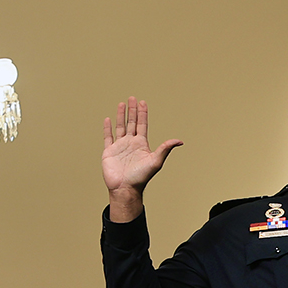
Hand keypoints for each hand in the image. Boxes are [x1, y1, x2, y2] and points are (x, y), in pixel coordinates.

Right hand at [102, 96, 181, 222]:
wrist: (125, 188)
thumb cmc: (141, 177)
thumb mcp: (156, 161)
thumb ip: (165, 148)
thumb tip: (180, 141)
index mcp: (141, 144)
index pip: (142, 124)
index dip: (142, 113)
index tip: (142, 102)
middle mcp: (130, 143)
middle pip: (131, 123)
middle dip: (132, 110)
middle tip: (132, 98)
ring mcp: (119, 147)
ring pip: (120, 127)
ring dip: (121, 116)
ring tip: (122, 104)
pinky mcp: (109, 152)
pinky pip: (108, 137)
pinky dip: (107, 128)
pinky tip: (108, 120)